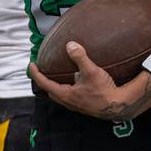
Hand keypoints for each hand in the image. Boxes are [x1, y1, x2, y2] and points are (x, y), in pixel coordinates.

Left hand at [30, 42, 150, 120]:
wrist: (119, 106)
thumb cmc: (105, 91)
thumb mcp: (92, 71)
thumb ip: (80, 57)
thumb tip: (70, 45)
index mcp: (66, 94)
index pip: (44, 84)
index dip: (36, 74)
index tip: (32, 65)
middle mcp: (69, 102)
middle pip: (51, 92)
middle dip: (44, 81)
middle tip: (43, 70)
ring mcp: (77, 105)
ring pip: (61, 95)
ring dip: (57, 85)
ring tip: (59, 74)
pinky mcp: (85, 105)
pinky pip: (71, 96)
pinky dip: (68, 88)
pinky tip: (78, 80)